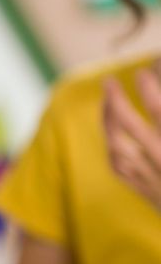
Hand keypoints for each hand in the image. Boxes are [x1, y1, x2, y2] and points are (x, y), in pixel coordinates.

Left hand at [103, 71, 160, 210]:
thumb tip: (158, 74)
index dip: (150, 89)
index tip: (144, 69)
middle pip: (131, 128)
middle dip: (116, 101)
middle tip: (109, 80)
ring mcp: (153, 180)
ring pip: (118, 149)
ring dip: (108, 124)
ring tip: (107, 103)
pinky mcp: (149, 194)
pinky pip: (121, 170)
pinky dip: (113, 150)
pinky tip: (111, 136)